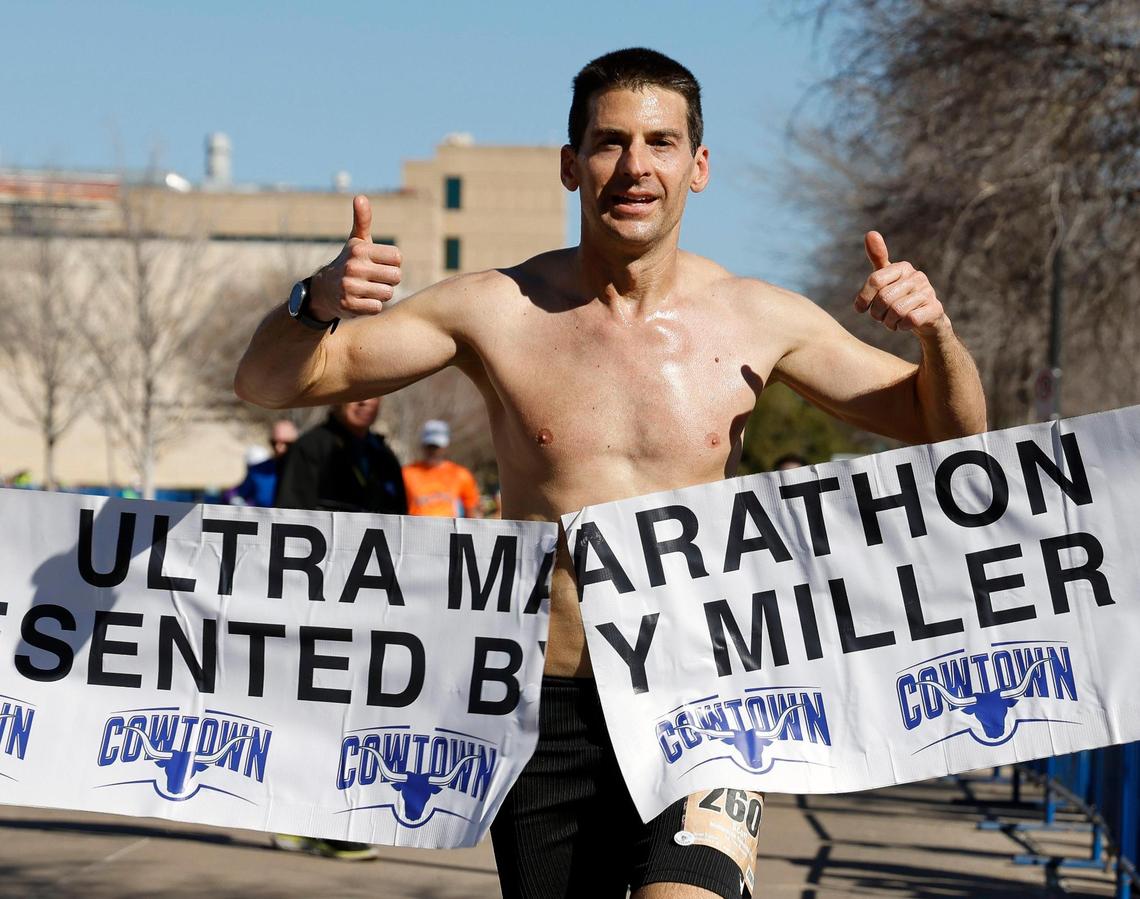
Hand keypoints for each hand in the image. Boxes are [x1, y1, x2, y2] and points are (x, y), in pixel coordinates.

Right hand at [309, 195, 401, 319]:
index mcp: (360, 250)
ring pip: (388, 293)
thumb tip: (360, 197)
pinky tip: (362, 300)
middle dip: (389, 279)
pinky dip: (373, 305)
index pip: (397, 257)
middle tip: (375, 278)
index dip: (393, 262)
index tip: (380, 263)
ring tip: (368, 289)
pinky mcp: (350, 305)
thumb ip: (362, 220)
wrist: (324, 290)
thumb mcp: (356, 241)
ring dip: (382, 293)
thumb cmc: (349, 262)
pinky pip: (378, 307)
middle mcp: (354, 267)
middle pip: (396, 277)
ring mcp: (351, 287)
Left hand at [854, 231, 946, 336]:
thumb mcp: (887, 278)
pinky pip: (910, 319)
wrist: (926, 319)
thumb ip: (877, 258)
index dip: (863, 297)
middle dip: (877, 314)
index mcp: (902, 267)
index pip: (875, 280)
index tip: (860, 309)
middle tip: (880, 318)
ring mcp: (928, 292)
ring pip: (897, 311)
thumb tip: (870, 233)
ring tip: (891, 322)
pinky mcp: (935, 309)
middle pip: (884, 298)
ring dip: (889, 323)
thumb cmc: (901, 296)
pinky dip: (902, 327)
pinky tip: (904, 326)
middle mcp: (917, 276)